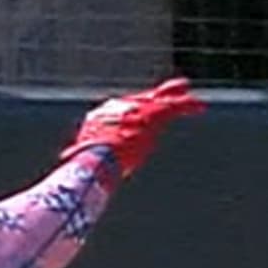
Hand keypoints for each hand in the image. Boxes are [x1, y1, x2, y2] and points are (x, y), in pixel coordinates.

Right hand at [60, 76, 204, 179]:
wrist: (95, 161)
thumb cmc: (84, 169)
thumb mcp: (82, 164)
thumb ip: (82, 163)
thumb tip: (66, 175)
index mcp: (98, 118)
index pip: (119, 112)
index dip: (133, 114)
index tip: (141, 116)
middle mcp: (117, 107)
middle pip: (140, 100)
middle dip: (155, 96)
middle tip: (169, 91)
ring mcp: (135, 109)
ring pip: (159, 99)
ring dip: (176, 97)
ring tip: (190, 97)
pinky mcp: (152, 114)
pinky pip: (174, 107)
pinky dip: (188, 106)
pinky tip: (201, 106)